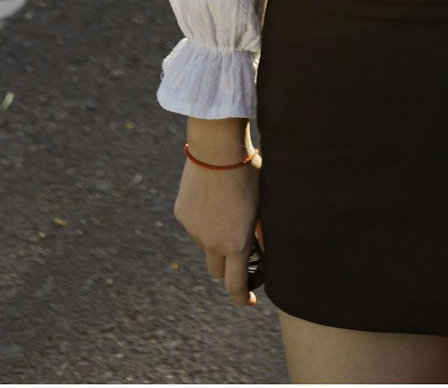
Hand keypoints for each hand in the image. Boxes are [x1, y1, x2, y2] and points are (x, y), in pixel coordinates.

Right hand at [174, 151, 261, 307]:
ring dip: (215, 237)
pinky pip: (194, 224)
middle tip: (239, 250)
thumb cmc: (249, 173)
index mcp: (236, 244)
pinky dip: (203, 219)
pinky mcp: (181, 214)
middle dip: (228, 267)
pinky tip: (213, 194)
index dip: (242, 297)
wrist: (217, 147)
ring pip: (205, 244)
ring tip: (228, 205)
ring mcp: (193, 230)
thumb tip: (266, 247)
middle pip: (217, 270)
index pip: (235, 286)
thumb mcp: (264, 203)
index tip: (249, 299)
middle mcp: (211, 243)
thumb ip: (262, 230)